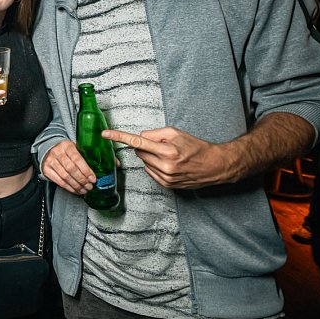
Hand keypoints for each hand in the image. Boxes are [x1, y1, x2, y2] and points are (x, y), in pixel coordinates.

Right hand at [40, 139, 96, 194]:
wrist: (49, 149)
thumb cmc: (65, 150)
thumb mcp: (74, 148)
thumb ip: (82, 157)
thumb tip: (93, 172)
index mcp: (66, 146)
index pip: (77, 159)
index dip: (86, 170)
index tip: (93, 178)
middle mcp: (57, 153)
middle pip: (71, 169)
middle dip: (82, 180)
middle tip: (89, 186)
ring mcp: (50, 161)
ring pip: (65, 177)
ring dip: (76, 185)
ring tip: (84, 190)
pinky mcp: (46, 170)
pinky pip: (59, 181)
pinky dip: (69, 188)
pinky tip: (75, 190)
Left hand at [102, 127, 239, 187]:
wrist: (214, 166)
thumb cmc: (196, 147)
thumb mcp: (176, 133)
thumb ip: (155, 134)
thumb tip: (140, 138)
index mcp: (168, 151)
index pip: (138, 142)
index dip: (119, 137)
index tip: (105, 134)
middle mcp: (165, 166)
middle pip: (139, 152)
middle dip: (145, 146)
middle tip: (160, 145)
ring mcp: (165, 177)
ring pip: (144, 162)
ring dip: (150, 157)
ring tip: (168, 156)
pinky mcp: (166, 185)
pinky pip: (150, 172)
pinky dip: (154, 166)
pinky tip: (168, 164)